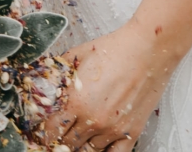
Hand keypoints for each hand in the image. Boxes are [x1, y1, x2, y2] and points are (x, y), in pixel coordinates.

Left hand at [43, 19, 174, 150]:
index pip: (51, 130)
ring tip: (79, 136)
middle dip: (61, 140)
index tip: (45, 130)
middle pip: (68, 144)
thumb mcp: (79, 54)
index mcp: (77, 101)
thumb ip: (60, 71)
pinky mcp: (131, 133)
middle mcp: (93, 120)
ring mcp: (113, 130)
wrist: (146, 49)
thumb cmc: (115, 49)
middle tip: (61, 134)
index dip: (45, 131)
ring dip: (81, 146)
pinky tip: (99, 146)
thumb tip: (46, 81)